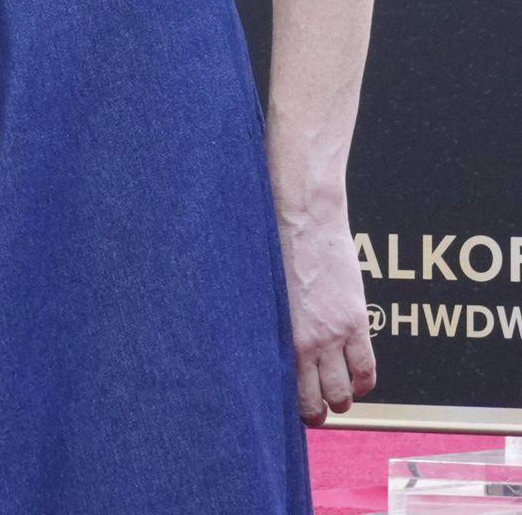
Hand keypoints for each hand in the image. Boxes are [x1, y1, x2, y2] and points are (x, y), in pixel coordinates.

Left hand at [278, 208, 376, 426]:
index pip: (288, 390)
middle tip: (317, 412)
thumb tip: (268, 348)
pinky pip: (366, 369)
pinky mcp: (356, 321)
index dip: (294, 408)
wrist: (304, 219)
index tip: (293, 411)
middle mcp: (307, 341)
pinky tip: (359, 383)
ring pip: (344, 391)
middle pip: (317, 398)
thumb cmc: (274, 248)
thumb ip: (271, 324)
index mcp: (279, 334)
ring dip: (342, 400)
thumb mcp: (265, 294)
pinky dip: (364, 383)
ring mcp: (335, 334)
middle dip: (318, 411)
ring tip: (338, 399)